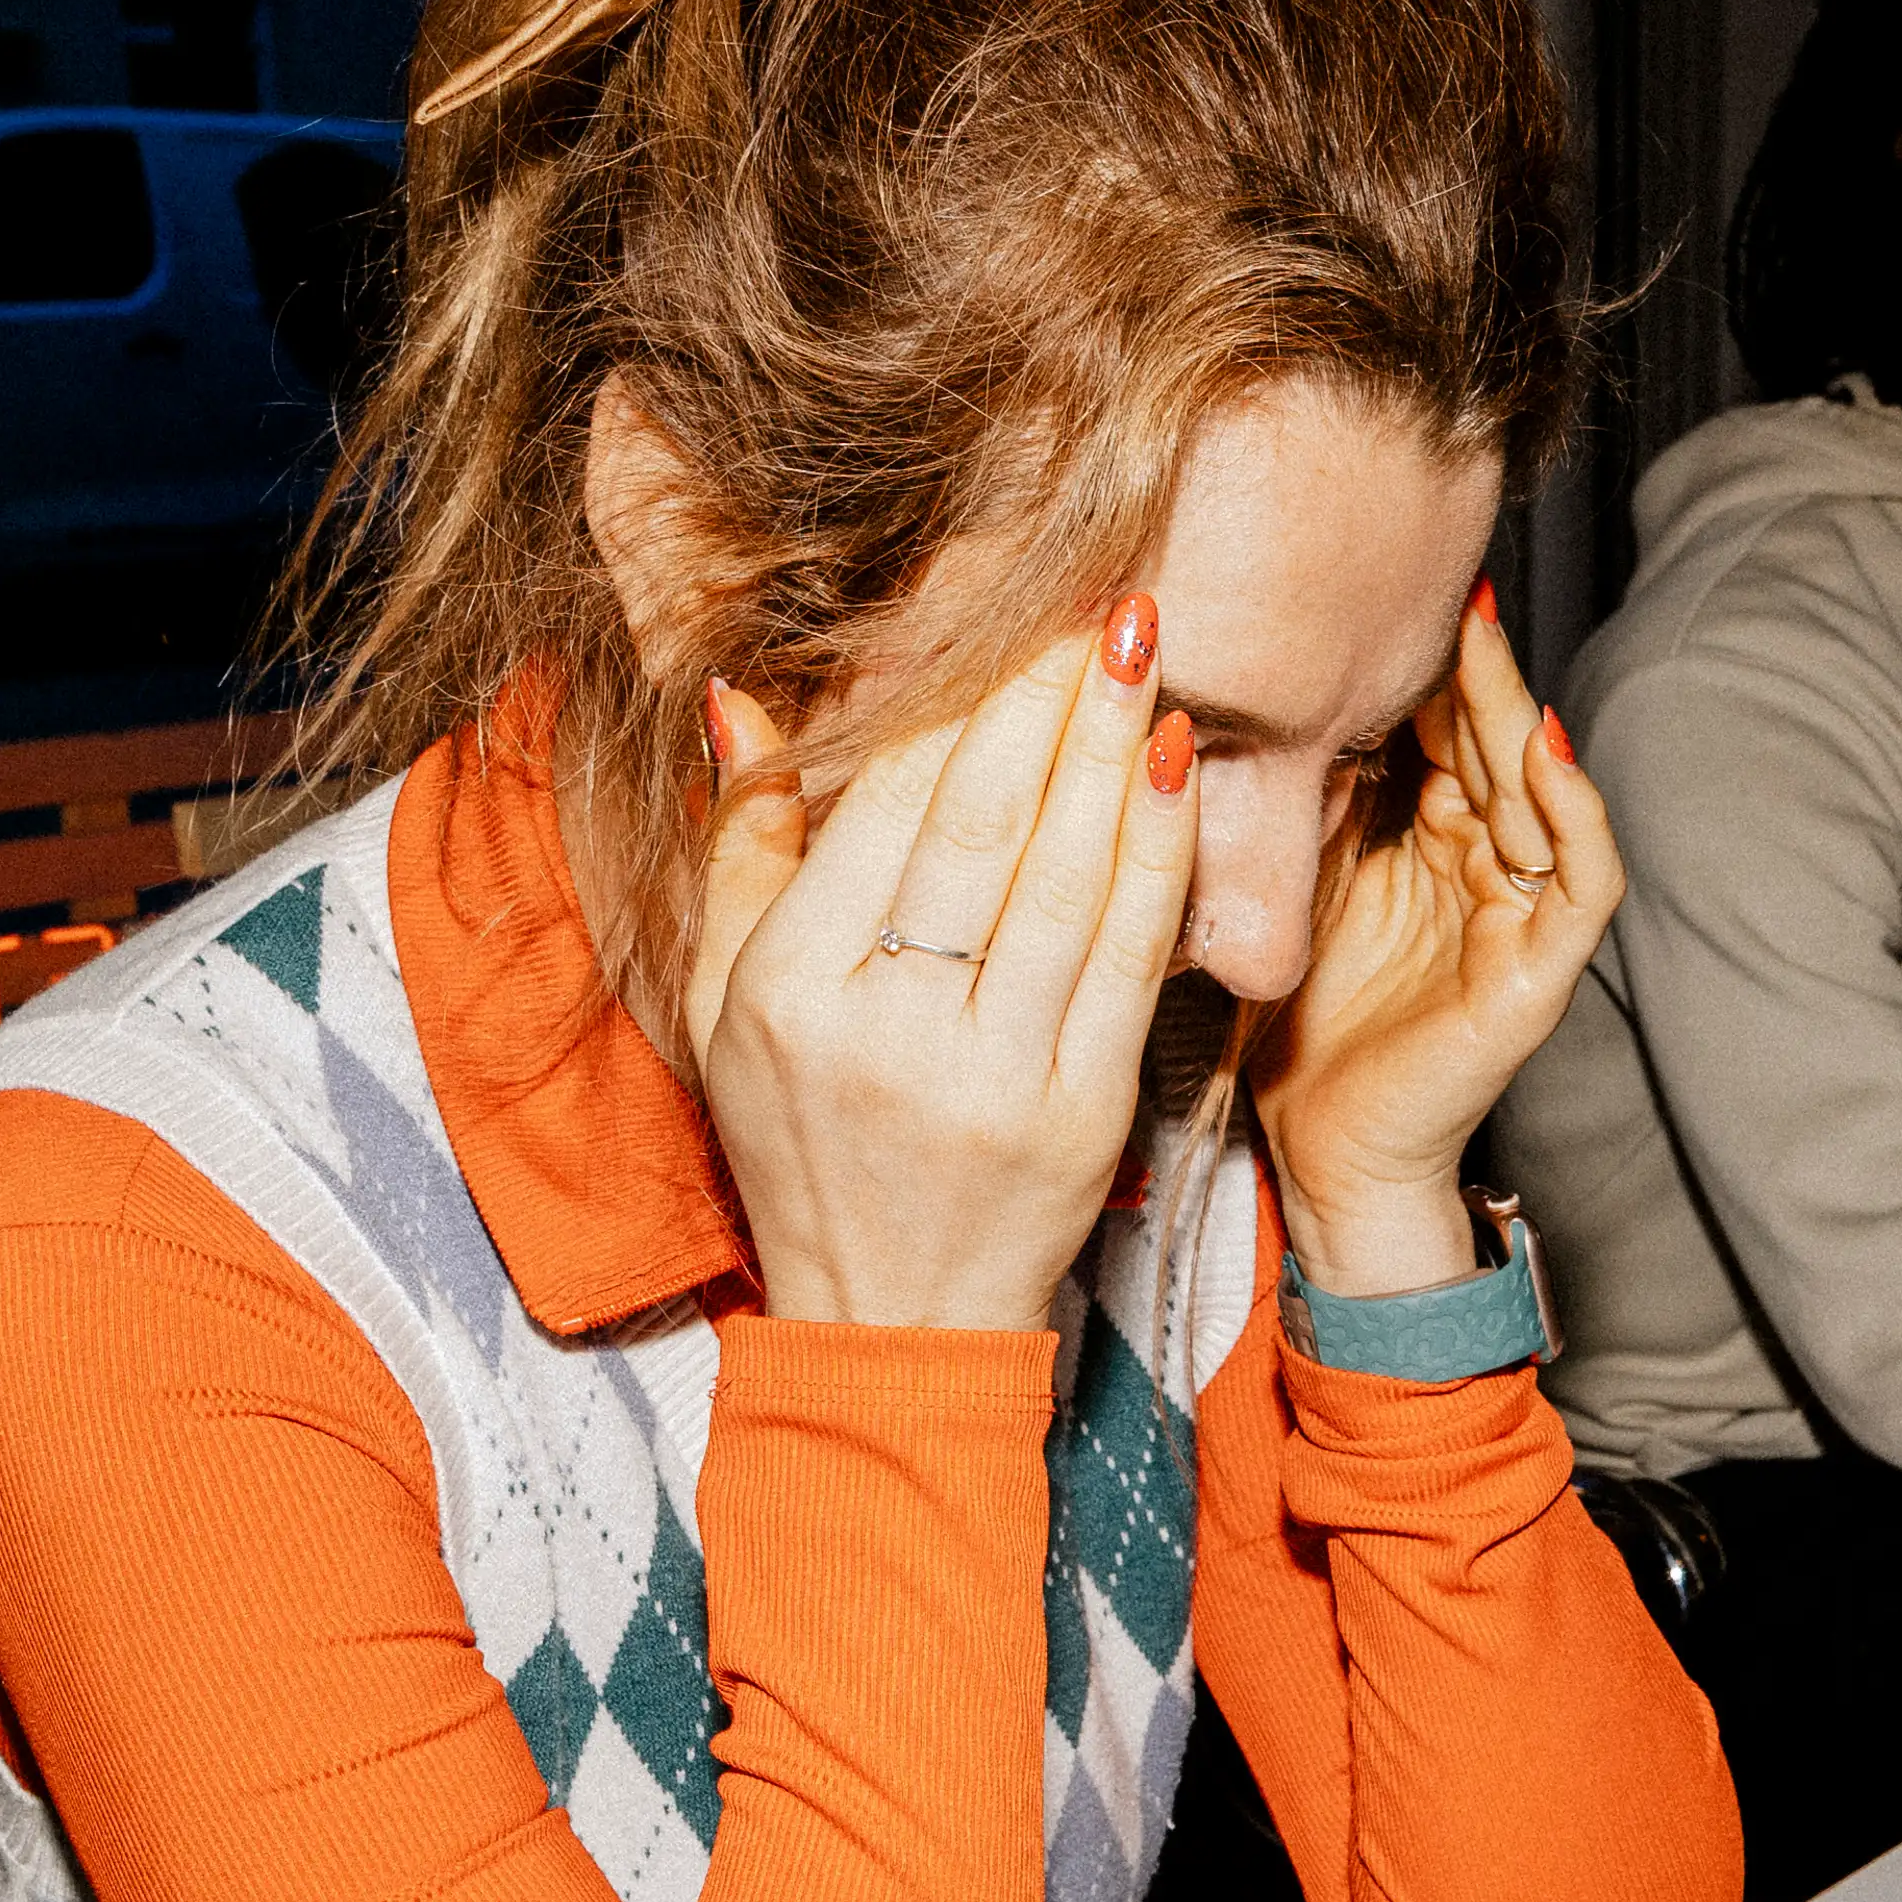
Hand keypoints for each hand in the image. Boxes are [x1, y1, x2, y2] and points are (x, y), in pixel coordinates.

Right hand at [689, 602, 1195, 1334]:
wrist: (892, 1315)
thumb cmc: (804, 1145)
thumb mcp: (725, 1007)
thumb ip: (742, 849)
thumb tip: (742, 697)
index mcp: (790, 992)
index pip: (884, 807)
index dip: (945, 690)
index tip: (991, 596)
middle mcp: (887, 1031)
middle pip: (980, 826)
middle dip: (1039, 693)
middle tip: (1086, 585)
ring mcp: (992, 1076)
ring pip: (1065, 879)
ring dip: (1110, 747)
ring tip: (1138, 642)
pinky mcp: (1082, 1113)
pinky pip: (1131, 955)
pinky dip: (1158, 851)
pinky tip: (1177, 767)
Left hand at [1254, 590, 1626, 1296]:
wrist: (1322, 1155)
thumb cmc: (1301, 1031)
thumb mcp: (1288, 884)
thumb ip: (1300, 801)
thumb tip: (1263, 690)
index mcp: (1429, 844)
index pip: (1441, 731)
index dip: (1422, 664)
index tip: (1379, 590)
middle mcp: (1487, 869)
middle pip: (1495, 745)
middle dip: (1471, 667)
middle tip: (1439, 587)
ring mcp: (1523, 919)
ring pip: (1541, 792)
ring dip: (1515, 713)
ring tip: (1482, 642)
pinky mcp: (1543, 972)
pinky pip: (1583, 877)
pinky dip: (1572, 811)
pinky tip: (1539, 750)